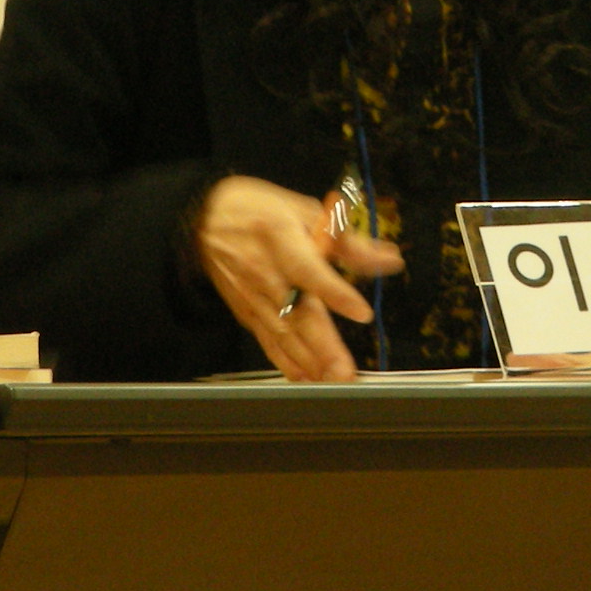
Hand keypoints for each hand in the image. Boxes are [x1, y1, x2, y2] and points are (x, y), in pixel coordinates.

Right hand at [195, 175, 402, 380]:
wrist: (202, 218)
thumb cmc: (258, 209)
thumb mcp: (304, 210)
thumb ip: (348, 240)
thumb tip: (388, 258)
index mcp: (283, 240)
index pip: (311, 271)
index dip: (336, 293)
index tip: (361, 312)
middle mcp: (267, 273)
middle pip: (297, 314)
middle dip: (323, 346)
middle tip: (345, 371)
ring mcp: (254, 297)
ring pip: (283, 334)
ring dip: (308, 361)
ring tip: (332, 381)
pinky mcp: (245, 312)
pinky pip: (267, 340)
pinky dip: (285, 361)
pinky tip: (304, 377)